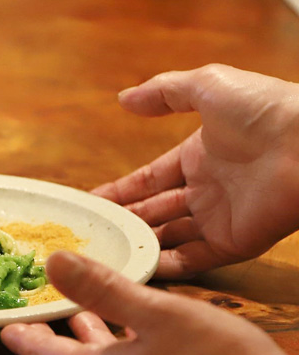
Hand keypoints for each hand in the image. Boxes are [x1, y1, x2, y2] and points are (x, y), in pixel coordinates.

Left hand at [1, 252, 298, 354]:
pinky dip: (111, 352)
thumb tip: (51, 262)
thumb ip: (101, 288)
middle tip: (35, 316)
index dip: (22, 336)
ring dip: (84, 343)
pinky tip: (127, 334)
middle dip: (49, 339)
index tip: (3, 324)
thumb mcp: (155, 314)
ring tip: (76, 316)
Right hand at [94, 64, 298, 277]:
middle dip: (124, 221)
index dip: (120, 190)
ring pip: (170, 237)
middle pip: (155, 211)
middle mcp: (206, 189)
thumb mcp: (207, 85)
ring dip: (140, 245)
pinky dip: (167, 266)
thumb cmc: (263, 108)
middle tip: (90, 232)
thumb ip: (163, 92)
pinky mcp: (236, 243)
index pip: (149, 179)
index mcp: (197, 155)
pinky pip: (195, 259)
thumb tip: (123, 99)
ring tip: (105, 254)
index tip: (91, 201)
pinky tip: (137, 269)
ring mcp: (221, 218)